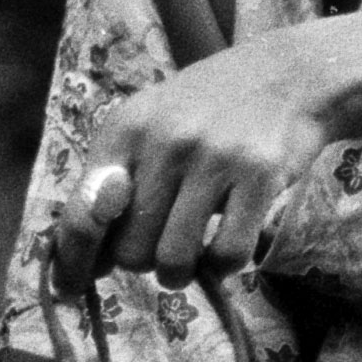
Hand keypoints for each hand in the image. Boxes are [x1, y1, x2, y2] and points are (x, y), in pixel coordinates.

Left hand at [52, 36, 338, 293]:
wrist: (290, 73)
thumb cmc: (209, 109)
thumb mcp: (150, 127)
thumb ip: (114, 183)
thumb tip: (86, 260)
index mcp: (124, 129)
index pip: (82, 215)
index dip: (73, 261)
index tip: (70, 289)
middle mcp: (163, 140)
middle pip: (129, 251)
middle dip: (143, 262)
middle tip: (164, 243)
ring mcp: (212, 157)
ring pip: (174, 260)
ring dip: (180, 273)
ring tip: (194, 256)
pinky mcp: (258, 173)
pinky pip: (227, 254)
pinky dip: (225, 265)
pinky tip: (227, 247)